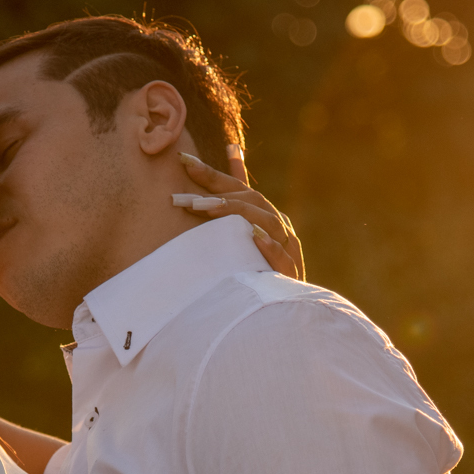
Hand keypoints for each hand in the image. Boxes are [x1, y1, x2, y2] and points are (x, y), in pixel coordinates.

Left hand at [175, 150, 305, 281]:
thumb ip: (221, 223)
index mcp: (263, 216)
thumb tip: (193, 203)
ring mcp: (287, 247)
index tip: (184, 160)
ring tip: (207, 208)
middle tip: (183, 199)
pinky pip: (282, 255)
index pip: (239, 188)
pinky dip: (269, 245)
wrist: (285, 313)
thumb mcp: (235, 247)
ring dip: (236, 212)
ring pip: (267, 221)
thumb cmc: (255, 275)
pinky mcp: (290, 272)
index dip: (213, 173)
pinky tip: (254, 236)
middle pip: (250, 199)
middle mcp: (277, 226)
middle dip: (216, 194)